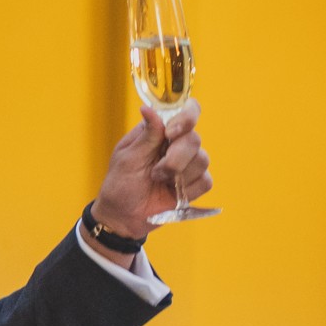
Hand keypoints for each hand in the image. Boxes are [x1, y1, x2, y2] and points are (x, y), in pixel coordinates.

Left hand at [94, 98, 213, 234]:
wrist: (122, 216)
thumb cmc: (120, 184)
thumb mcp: (128, 158)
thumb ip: (146, 136)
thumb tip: (148, 109)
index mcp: (160, 132)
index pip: (187, 112)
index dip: (187, 117)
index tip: (171, 133)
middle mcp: (177, 145)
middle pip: (194, 139)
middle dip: (176, 157)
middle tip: (156, 171)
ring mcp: (188, 165)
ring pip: (202, 160)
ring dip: (179, 174)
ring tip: (158, 181)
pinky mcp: (194, 185)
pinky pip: (205, 181)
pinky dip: (188, 188)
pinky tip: (171, 193)